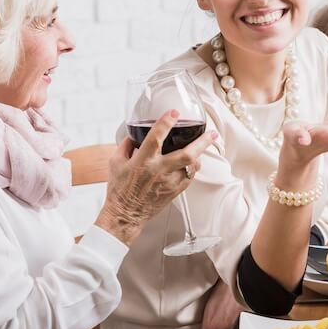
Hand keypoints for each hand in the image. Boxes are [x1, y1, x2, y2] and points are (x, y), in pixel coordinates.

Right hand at [95, 110, 217, 244]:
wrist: (125, 215)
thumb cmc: (119, 190)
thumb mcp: (116, 162)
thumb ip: (126, 145)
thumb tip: (134, 134)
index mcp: (143, 161)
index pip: (156, 137)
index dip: (166, 122)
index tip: (174, 113)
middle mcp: (159, 171)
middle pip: (188, 154)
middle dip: (202, 142)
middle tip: (212, 134)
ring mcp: (170, 183)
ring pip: (193, 166)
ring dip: (199, 155)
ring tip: (202, 146)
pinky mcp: (175, 192)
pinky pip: (190, 176)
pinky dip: (192, 167)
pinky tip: (192, 162)